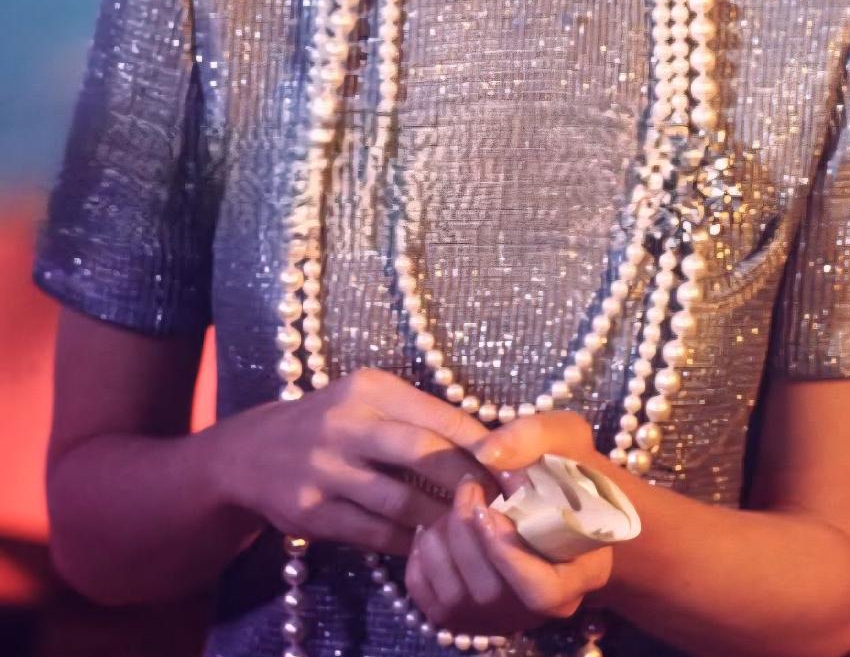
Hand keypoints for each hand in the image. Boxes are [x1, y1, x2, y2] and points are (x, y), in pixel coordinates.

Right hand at [216, 368, 497, 554]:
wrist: (252, 453)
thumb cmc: (332, 421)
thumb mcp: (369, 399)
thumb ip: (418, 415)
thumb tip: (489, 442)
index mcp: (370, 388)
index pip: (439, 415)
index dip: (482, 445)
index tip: (514, 468)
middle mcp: (346, 423)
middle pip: (423, 453)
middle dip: (468, 481)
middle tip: (501, 504)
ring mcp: (325, 469)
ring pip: (400, 500)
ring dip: (440, 518)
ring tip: (470, 528)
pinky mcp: (310, 511)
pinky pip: (373, 532)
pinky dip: (406, 541)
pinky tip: (428, 543)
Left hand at [403, 412, 615, 634]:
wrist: (561, 499)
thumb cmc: (570, 469)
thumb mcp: (568, 437)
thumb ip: (534, 437)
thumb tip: (487, 453)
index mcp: (579, 575)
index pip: (542, 591)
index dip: (508, 553)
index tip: (488, 508)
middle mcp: (541, 610)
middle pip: (490, 592)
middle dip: (468, 532)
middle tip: (470, 484)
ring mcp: (501, 617)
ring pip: (454, 596)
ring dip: (445, 539)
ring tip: (460, 503)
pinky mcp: (465, 617)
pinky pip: (426, 596)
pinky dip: (422, 556)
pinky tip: (441, 524)